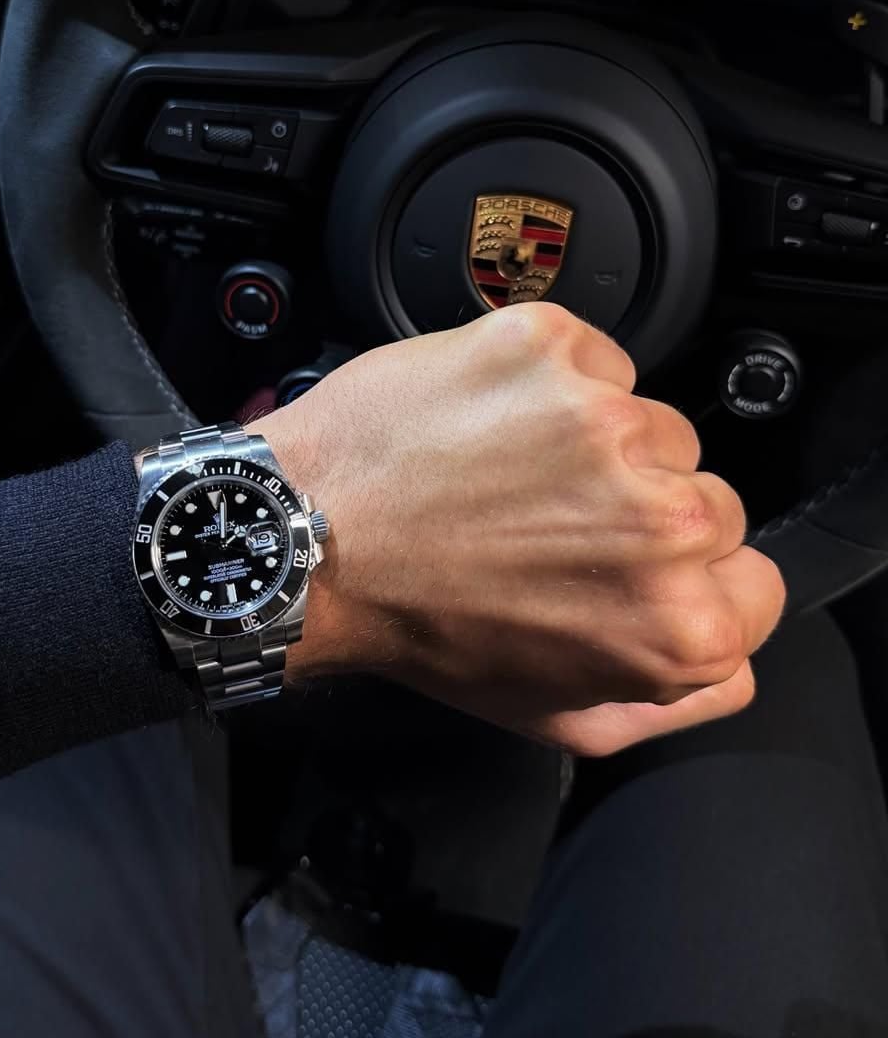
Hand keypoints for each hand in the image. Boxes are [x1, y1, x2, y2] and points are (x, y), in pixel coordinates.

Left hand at [254, 306, 783, 755]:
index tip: (632, 568)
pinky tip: (492, 423)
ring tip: (507, 474)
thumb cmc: (417, 625)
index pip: (755, 581)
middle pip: (708, 499)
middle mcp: (659, 519)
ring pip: (650, 424)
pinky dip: (553, 384)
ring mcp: (606, 419)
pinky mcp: (551, 348)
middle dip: (640, 513)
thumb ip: (674, 699)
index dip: (691, 579)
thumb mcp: (557, 718)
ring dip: (593, 445)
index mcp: (677, 623)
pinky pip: (596, 360)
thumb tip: (728, 657)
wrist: (310, 538)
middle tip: (550, 527)